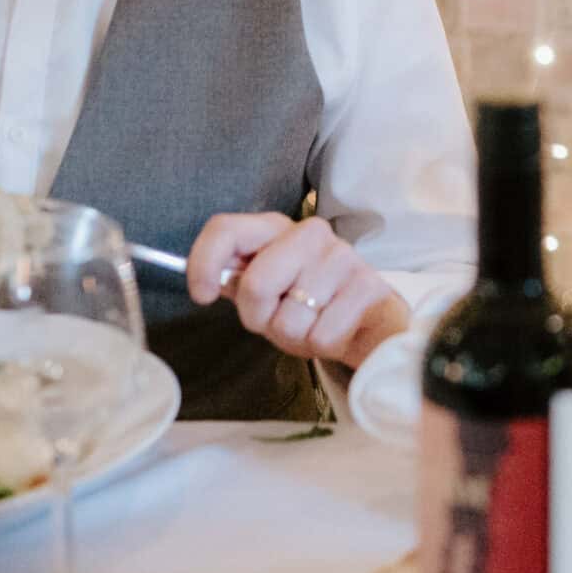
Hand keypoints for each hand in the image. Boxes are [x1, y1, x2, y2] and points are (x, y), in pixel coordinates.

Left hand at [185, 213, 409, 368]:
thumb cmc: (309, 305)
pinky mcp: (368, 286)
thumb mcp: (268, 291)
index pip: (226, 229)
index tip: (202, 296)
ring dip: (294, 335)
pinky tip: (334, 330)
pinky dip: (321, 344)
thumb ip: (237, 280)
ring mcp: (342, 257)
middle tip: (276, 319)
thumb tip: (203, 280)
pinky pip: (322, 335)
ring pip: (289, 319)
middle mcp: (310, 233)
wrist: (369, 321)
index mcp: (277, 228)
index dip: (204, 262)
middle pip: (255, 284)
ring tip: (311, 324)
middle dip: (258, 317)